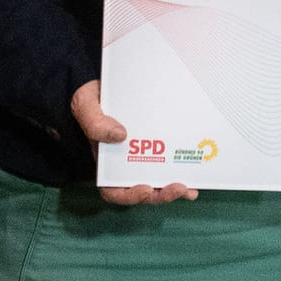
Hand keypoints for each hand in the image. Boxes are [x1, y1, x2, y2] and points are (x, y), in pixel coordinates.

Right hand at [69, 80, 195, 205]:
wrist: (104, 85)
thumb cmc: (90, 99)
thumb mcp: (86, 106)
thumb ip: (95, 122)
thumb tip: (120, 135)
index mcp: (105, 162)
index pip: (113, 190)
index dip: (129, 196)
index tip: (146, 189)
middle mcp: (124, 164)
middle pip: (141, 191)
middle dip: (160, 195)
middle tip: (179, 188)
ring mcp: (141, 157)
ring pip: (157, 182)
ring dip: (173, 190)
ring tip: (190, 189)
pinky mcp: (155, 145)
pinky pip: (168, 163)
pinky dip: (180, 171)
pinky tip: (194, 173)